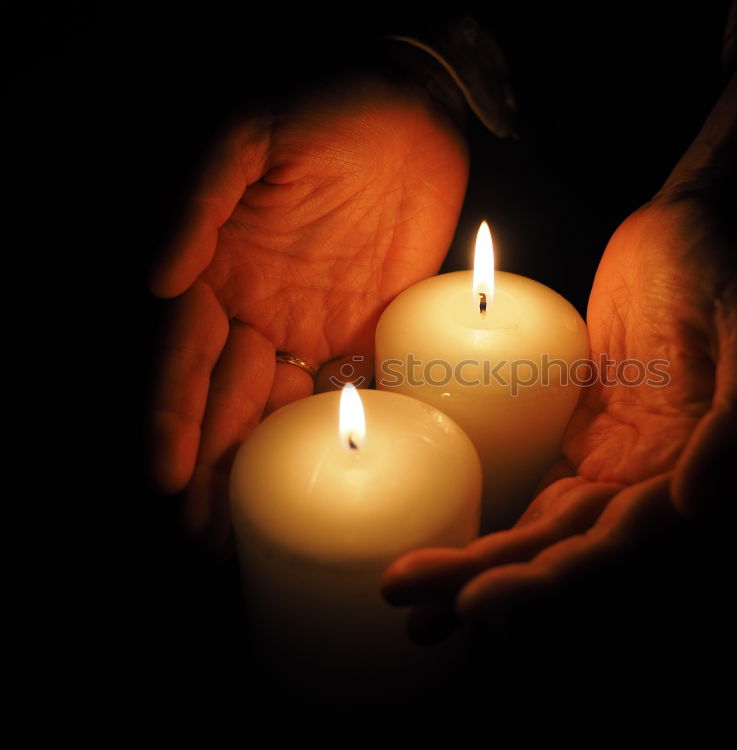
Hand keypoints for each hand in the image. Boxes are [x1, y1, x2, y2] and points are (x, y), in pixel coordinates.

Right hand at [149, 74, 468, 545]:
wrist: (410, 115)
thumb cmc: (324, 116)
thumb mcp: (250, 141)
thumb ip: (202, 203)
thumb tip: (158, 280)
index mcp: (224, 275)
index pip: (190, 359)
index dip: (177, 418)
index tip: (170, 476)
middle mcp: (263, 311)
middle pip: (231, 402)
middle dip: (215, 467)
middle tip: (206, 533)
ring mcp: (317, 325)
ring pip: (282, 411)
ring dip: (265, 468)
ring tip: (249, 530)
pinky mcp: (371, 329)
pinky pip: (351, 390)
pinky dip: (338, 435)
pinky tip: (332, 480)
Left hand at [382, 192, 736, 641]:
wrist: (700, 221)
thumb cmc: (733, 265)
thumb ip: (736, 419)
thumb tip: (695, 506)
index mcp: (690, 474)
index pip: (609, 547)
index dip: (545, 580)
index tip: (474, 602)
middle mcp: (648, 483)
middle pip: (559, 549)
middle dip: (485, 582)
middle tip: (407, 611)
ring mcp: (612, 458)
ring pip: (538, 526)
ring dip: (475, 561)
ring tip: (403, 591)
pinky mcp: (583, 429)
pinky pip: (532, 481)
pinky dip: (490, 514)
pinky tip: (444, 536)